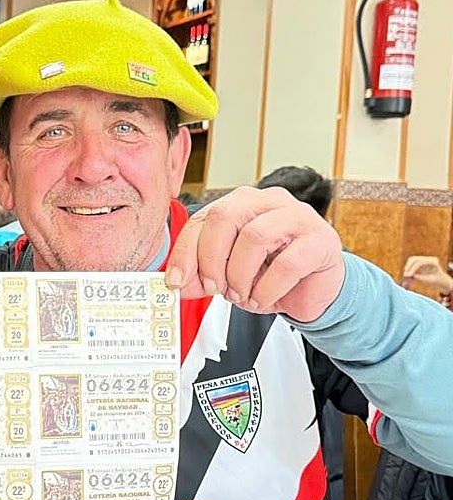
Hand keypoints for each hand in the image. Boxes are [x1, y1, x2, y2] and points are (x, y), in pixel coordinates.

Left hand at [165, 187, 344, 321]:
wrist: (311, 292)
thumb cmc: (269, 275)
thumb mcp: (227, 276)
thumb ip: (200, 275)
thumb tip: (178, 281)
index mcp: (241, 203)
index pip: (202, 218)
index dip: (185, 252)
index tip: (177, 280)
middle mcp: (269, 202)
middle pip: (225, 217)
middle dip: (212, 260)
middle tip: (215, 288)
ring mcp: (298, 216)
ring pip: (254, 237)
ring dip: (241, 276)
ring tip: (242, 295)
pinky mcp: (321, 240)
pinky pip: (287, 264)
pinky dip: (267, 289)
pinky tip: (263, 297)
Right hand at [402, 255, 452, 294]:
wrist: (441, 280)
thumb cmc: (438, 280)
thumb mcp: (431, 280)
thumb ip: (422, 278)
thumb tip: (412, 276)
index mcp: (433, 261)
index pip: (419, 262)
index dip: (412, 268)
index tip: (407, 276)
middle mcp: (428, 259)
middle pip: (413, 259)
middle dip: (407, 267)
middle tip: (404, 276)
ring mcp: (423, 260)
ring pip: (410, 261)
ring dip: (406, 268)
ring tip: (405, 277)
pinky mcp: (419, 263)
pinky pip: (410, 265)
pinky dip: (407, 270)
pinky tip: (407, 277)